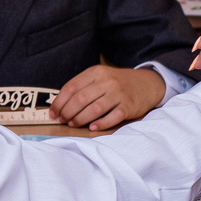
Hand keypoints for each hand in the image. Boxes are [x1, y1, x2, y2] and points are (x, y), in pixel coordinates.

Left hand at [50, 64, 167, 131]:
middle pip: (80, 99)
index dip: (59, 102)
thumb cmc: (117, 84)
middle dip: (67, 112)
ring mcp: (119, 94)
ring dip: (80, 119)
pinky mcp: (129, 106)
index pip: (71, 87)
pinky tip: (92, 127)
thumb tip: (60, 106)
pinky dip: (100, 124)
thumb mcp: (100, 78)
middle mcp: (107, 81)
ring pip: (94, 109)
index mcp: (96, 72)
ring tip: (73, 124)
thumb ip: (82, 88)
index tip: (53, 113)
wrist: (147, 83)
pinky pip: (112, 117)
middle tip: (62, 120)